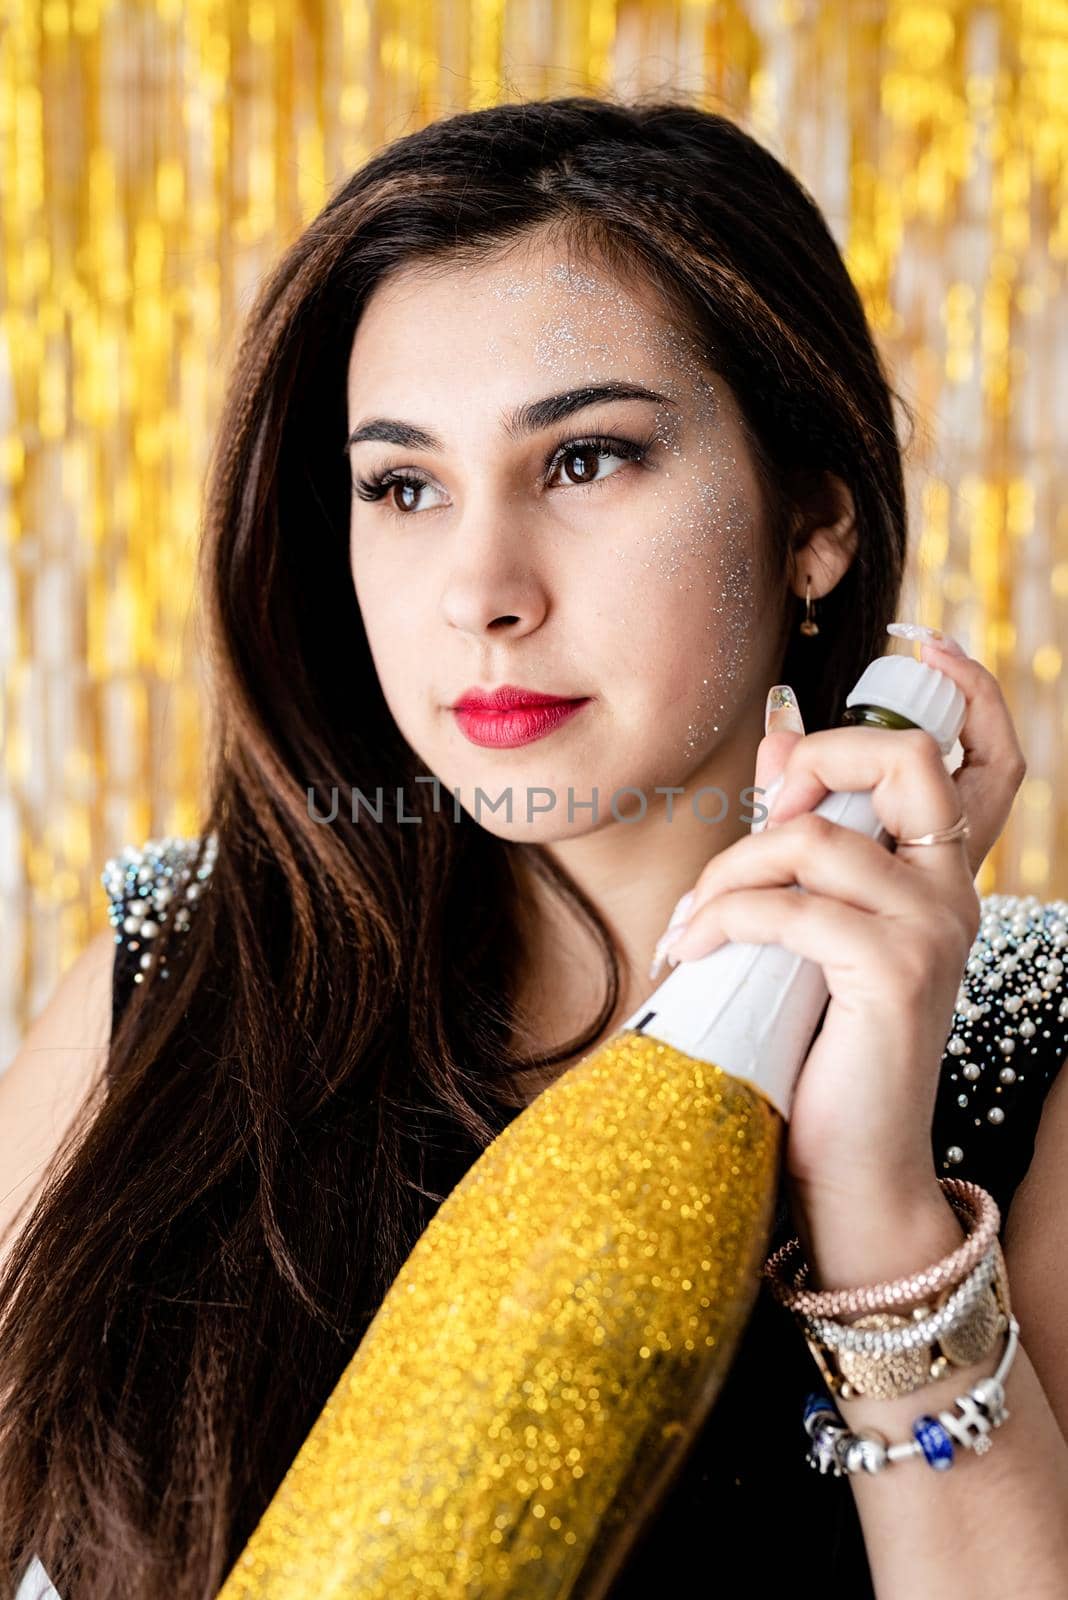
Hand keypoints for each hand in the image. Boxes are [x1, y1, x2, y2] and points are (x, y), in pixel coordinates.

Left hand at [657, 631, 1026, 1255]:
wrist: (847, 1168)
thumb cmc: (819, 1047)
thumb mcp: (811, 931)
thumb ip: (805, 844)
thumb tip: (778, 744)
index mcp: (940, 877)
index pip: (990, 762)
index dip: (970, 692)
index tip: (921, 645)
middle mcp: (953, 892)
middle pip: (908, 761)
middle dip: (820, 757)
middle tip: (766, 810)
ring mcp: (931, 929)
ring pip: (812, 836)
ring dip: (726, 874)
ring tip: (688, 926)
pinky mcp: (892, 971)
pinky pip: (784, 906)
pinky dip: (717, 922)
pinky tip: (689, 955)